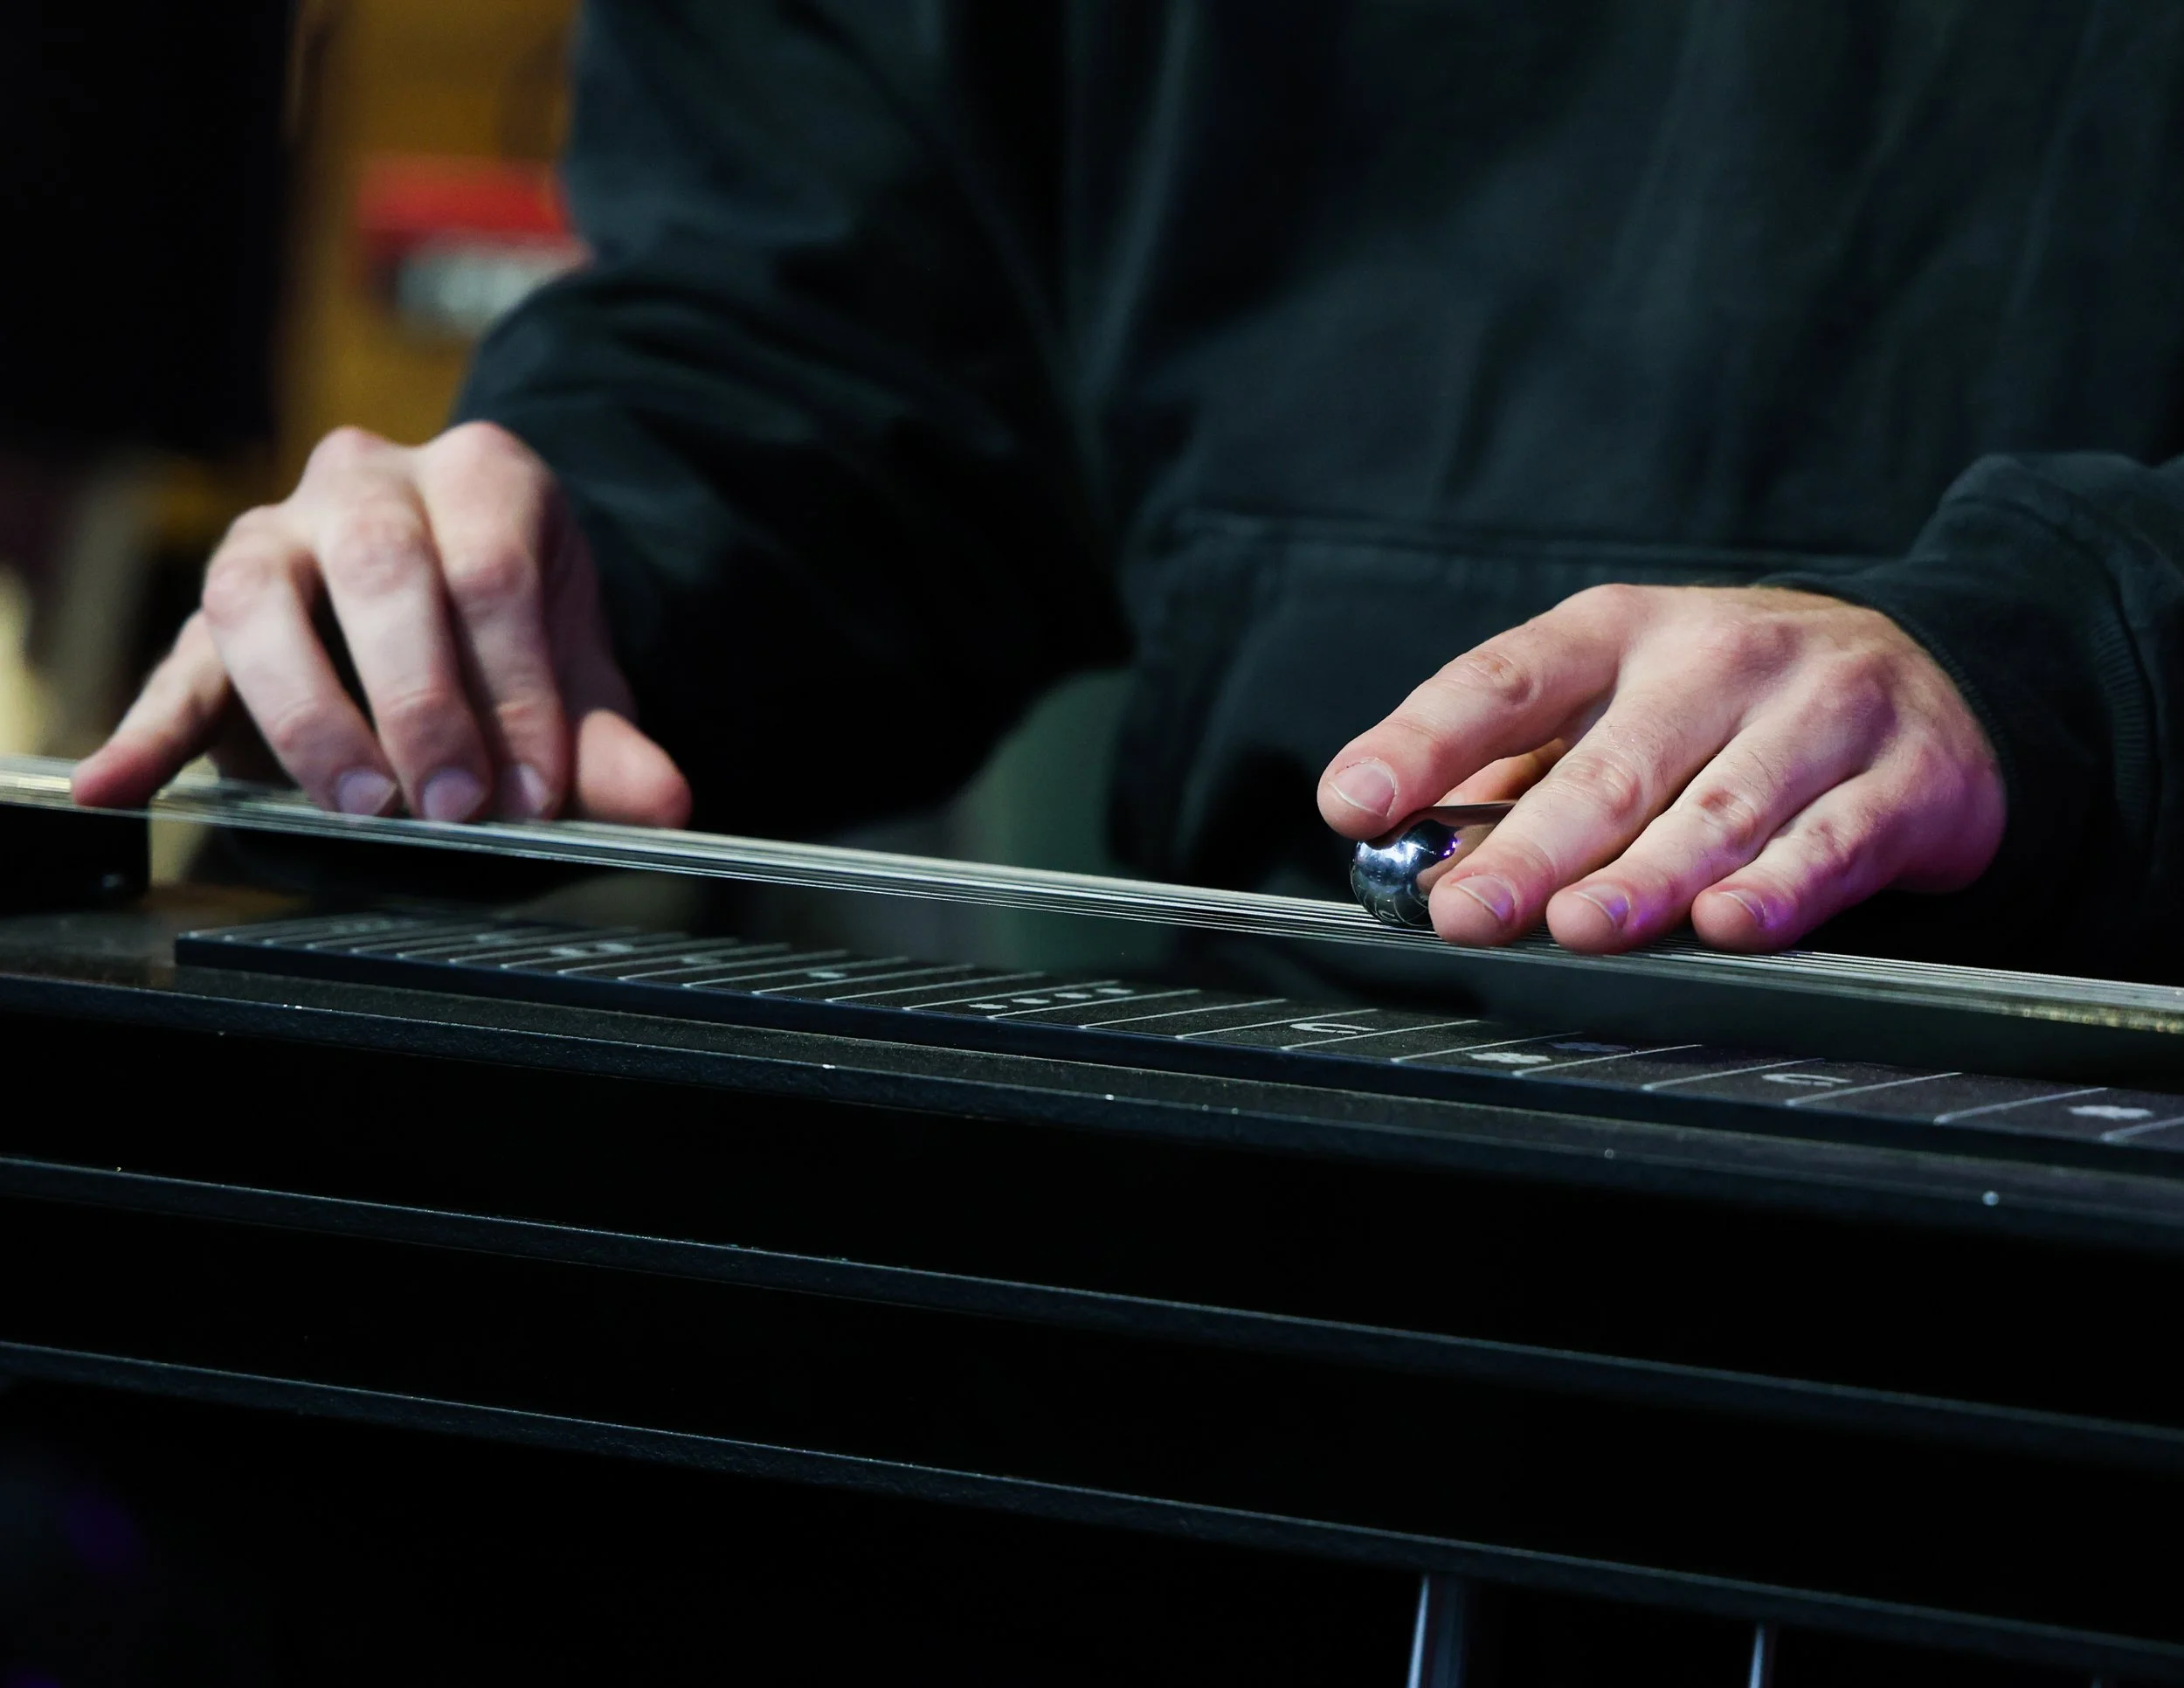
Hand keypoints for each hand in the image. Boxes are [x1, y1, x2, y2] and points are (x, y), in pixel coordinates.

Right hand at [74, 423, 689, 826]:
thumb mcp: (578, 677)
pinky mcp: (213, 610)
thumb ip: (611, 740)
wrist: (454, 589)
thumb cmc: (514, 629)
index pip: (494, 571)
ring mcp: (276, 532)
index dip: (516, 689)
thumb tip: (664, 802)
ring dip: (310, 712)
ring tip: (358, 801)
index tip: (534, 790)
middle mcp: (367, 481)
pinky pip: (174, 666)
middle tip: (451, 803)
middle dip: (419, 698)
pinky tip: (117, 787)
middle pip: (382, 568)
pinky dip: (144, 733)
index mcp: (479, 476)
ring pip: (260, 596)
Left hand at [1317, 584, 2004, 951]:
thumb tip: (1415, 856)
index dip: (1424, 743)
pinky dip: (1781, 889)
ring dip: (1645, 876)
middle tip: (1467, 912)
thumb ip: (1516, 777)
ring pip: (1720, 808)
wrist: (1933, 675)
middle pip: (1610, 763)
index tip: (1355, 803)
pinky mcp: (1908, 780)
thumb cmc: (1726, 709)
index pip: (1504, 680)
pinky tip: (1728, 926)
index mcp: (1619, 631)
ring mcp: (1821, 712)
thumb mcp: (1615, 705)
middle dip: (1532, 847)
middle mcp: (1718, 657)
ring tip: (1580, 928)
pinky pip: (1834, 843)